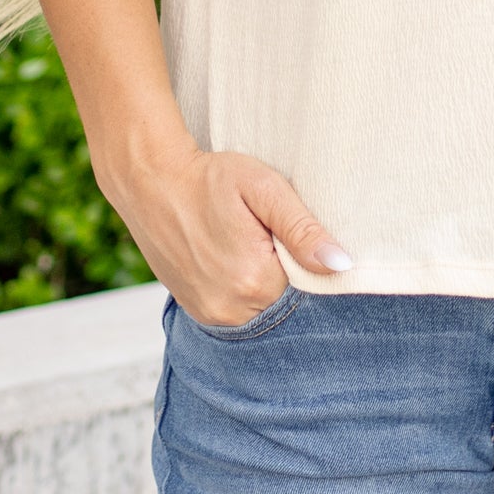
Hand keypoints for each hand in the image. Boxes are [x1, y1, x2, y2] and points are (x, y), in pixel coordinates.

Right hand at [100, 137, 353, 328]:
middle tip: (277, 239)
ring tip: (257, 248)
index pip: (310, 292)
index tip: (306, 242)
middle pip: (285, 306)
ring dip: (268, 288)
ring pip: (261, 313)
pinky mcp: (195, 311)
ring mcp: (210, 315)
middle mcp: (232, 310)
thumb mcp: (263, 189)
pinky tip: (241, 262)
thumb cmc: (211, 179)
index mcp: (255, 282)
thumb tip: (342, 265)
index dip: (313, 267)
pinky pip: (236, 314)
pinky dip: (245, 294)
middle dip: (292, 278)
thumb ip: (303, 229)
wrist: (151, 181)